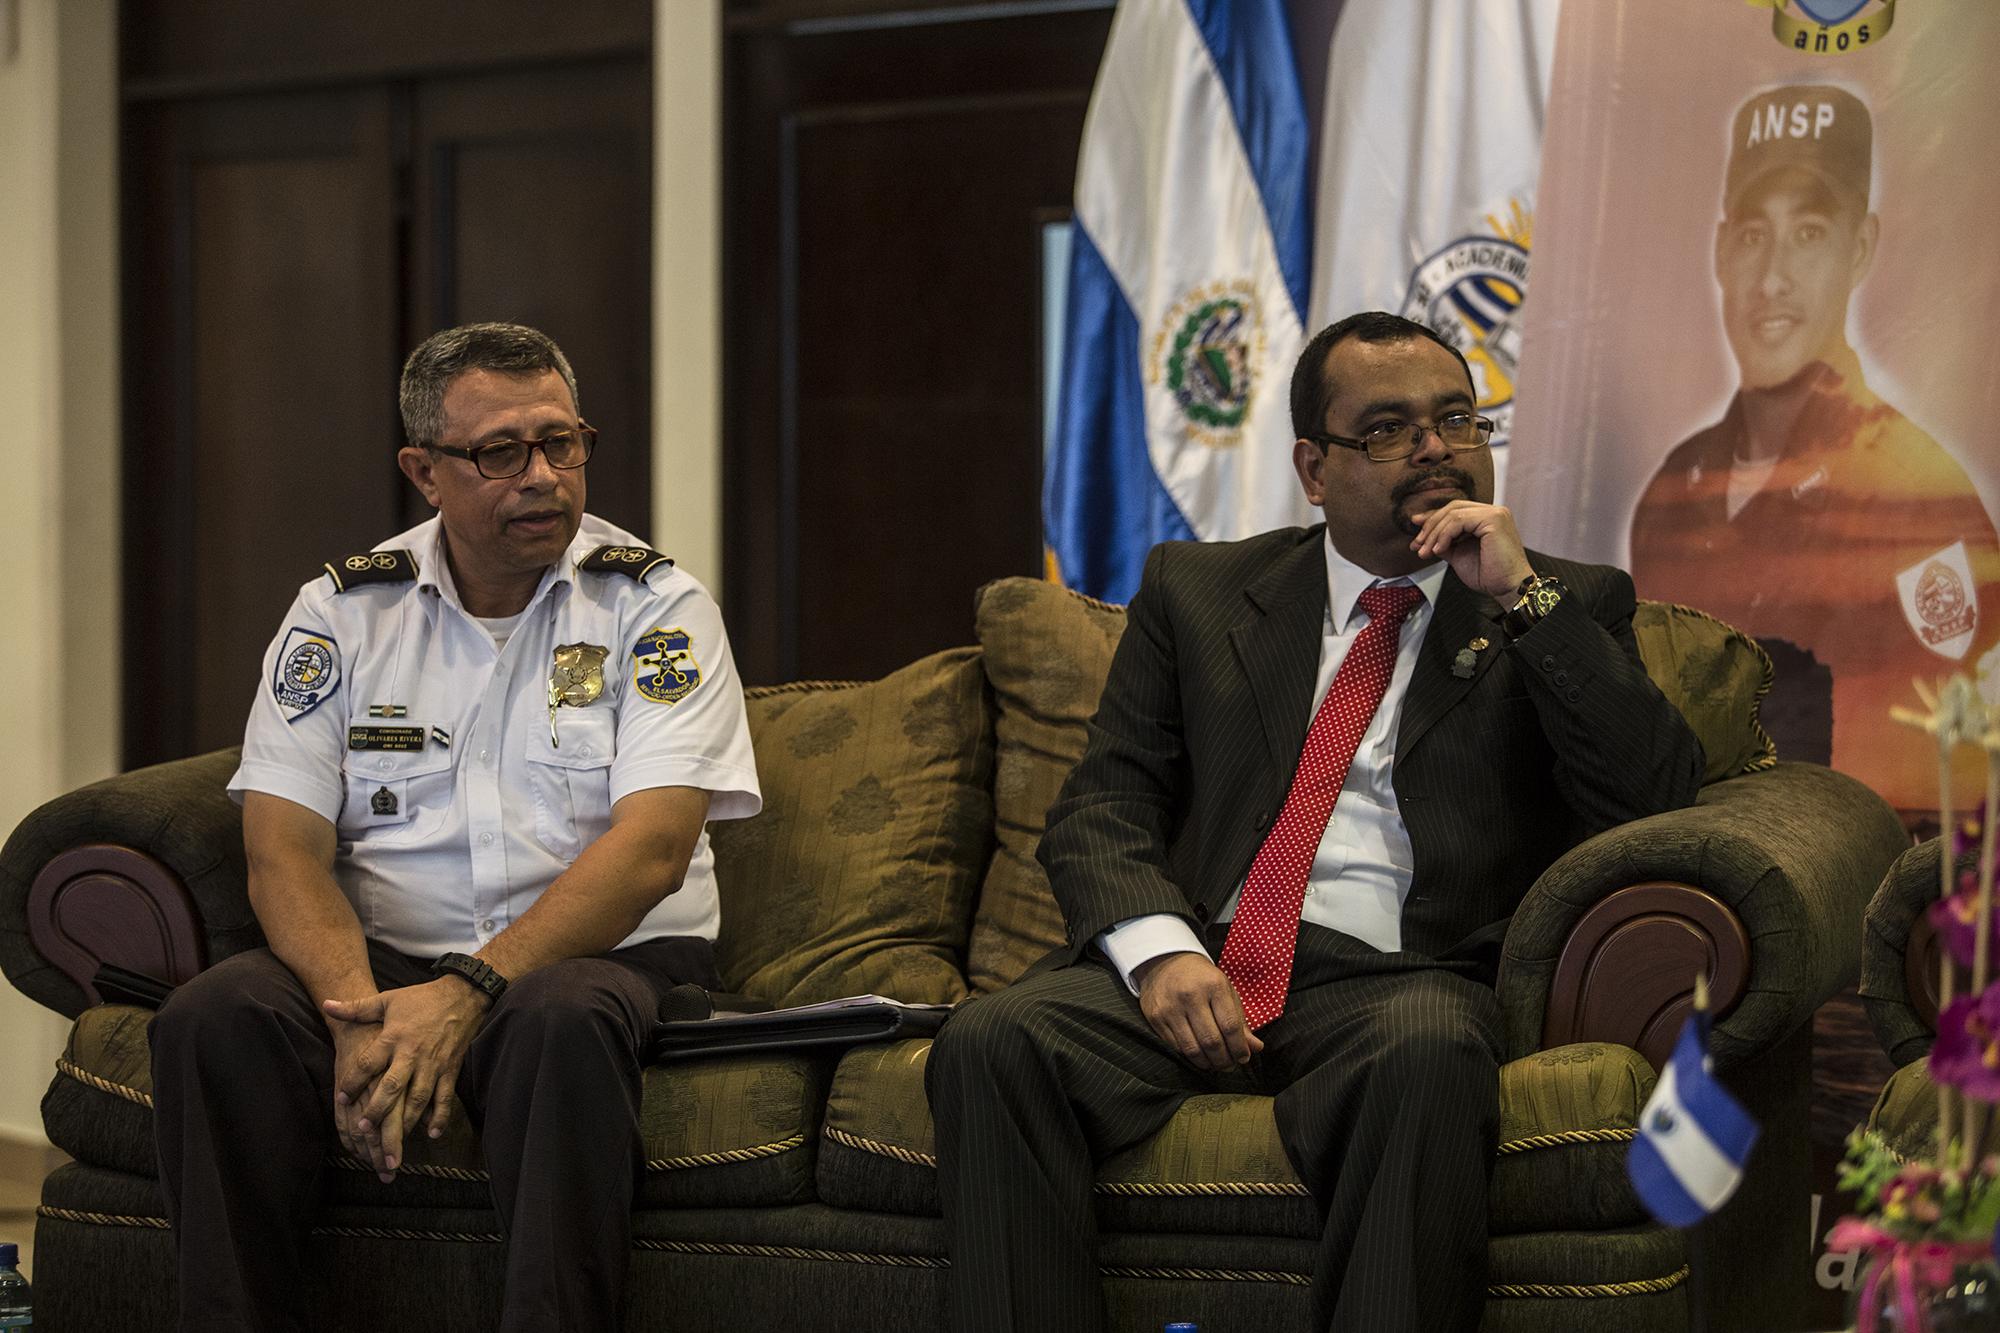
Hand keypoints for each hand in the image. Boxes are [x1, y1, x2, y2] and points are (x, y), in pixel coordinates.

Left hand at [323, 978, 489, 1179]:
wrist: (463, 995)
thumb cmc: (421, 999)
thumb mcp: (387, 1000)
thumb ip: (356, 1008)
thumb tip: (326, 1005)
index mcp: (394, 1037)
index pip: (369, 1063)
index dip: (353, 1081)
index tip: (341, 1098)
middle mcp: (412, 1054)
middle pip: (392, 1087)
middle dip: (378, 1110)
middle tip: (364, 1128)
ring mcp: (433, 1065)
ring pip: (418, 1098)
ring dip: (405, 1121)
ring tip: (393, 1139)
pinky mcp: (451, 1070)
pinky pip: (445, 1097)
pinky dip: (439, 1117)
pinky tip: (431, 1134)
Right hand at [1133, 952, 1263, 1071]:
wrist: (1165, 963)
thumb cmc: (1202, 979)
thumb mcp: (1225, 991)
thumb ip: (1240, 1021)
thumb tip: (1256, 1048)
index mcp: (1214, 985)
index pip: (1230, 1026)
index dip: (1239, 1048)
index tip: (1244, 1058)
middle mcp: (1190, 996)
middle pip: (1211, 1041)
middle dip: (1224, 1060)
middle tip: (1230, 1066)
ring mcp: (1170, 1007)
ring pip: (1192, 1049)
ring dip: (1208, 1063)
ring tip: (1216, 1064)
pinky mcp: (1156, 1018)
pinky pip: (1176, 1047)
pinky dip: (1191, 1057)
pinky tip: (1199, 1056)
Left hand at [1407, 499, 1533, 600]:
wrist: (1508, 588)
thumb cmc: (1490, 575)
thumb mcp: (1459, 555)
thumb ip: (1445, 543)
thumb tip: (1424, 538)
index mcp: (1486, 518)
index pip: (1455, 510)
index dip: (1433, 519)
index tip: (1416, 531)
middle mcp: (1493, 512)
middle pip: (1452, 508)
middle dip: (1430, 526)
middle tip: (1417, 544)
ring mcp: (1495, 513)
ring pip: (1453, 514)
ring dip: (1434, 533)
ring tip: (1425, 552)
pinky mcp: (1494, 519)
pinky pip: (1458, 521)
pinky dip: (1444, 535)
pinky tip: (1438, 550)